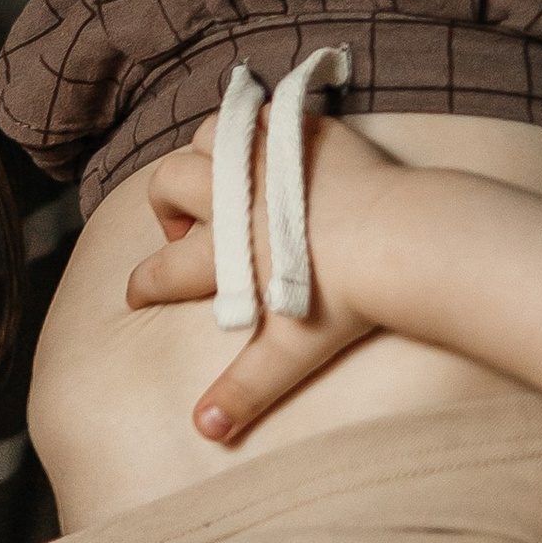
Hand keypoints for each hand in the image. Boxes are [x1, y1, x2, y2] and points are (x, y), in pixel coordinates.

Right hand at [125, 105, 393, 441]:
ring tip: (227, 184)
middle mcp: (234, 196)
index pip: (162, 269)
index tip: (137, 294)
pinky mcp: (304, 130)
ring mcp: (268, 157)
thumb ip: (245, 387)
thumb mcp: (294, 350)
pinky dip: (255, 126)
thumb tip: (205, 431)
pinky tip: (271, 149)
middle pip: (167, 182)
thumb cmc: (348, 297)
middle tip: (192, 231)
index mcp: (226, 251)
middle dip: (165, 205)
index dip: (142, 285)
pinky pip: (260, 111)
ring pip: (207, 136)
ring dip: (205, 157)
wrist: (404, 239)